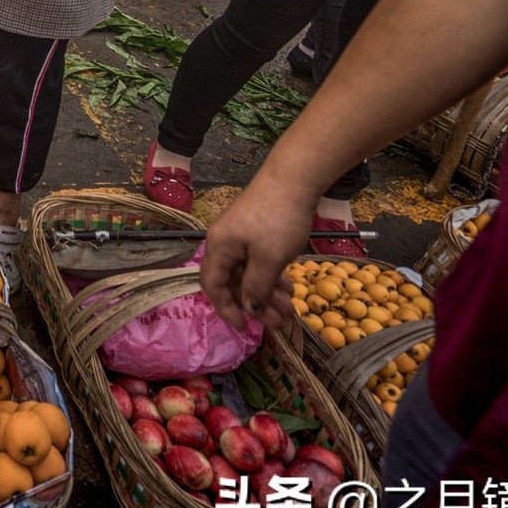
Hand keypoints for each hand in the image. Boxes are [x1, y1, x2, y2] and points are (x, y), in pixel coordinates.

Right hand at [199, 175, 310, 332]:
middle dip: (254, 304)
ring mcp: (242, 235)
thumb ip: (256, 287)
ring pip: (249, 272)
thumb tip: (250, 309)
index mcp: (219, 248)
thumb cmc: (278, 219)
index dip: (226, 309)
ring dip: (267, 292)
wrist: (295, 178)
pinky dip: (272, 276)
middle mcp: (225, 242)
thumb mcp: (269, 259)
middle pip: (233, 281)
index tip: (246, 328)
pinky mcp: (258, 230)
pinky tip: (289, 287)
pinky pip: (260, 261)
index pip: (212, 285)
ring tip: (288, 309)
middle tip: (277, 322)